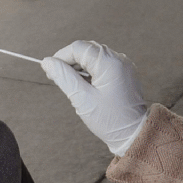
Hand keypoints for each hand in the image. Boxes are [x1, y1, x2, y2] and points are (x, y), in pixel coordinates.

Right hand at [41, 40, 147, 156]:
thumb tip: (47, 62)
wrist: (134, 134)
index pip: (78, 48)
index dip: (61, 56)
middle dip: (70, 61)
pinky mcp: (124, 73)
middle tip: (57, 78)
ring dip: (80, 67)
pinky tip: (85, 86)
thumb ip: (63, 77)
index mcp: (110, 63)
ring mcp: (123, 66)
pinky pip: (103, 65)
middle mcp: (119, 59)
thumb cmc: (109, 120)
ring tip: (72, 85)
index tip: (50, 70)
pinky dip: (91, 72)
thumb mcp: (81, 99)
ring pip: (94, 56)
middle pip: (87, 49)